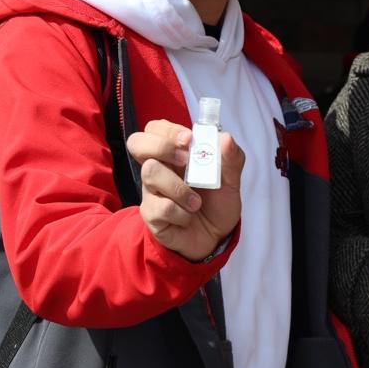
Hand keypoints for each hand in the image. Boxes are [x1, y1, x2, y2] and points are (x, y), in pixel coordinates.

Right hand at [125, 120, 244, 261]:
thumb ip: (231, 159)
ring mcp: (151, 190)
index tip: (189, 139)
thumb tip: (226, 138)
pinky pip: (160, 206)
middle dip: (161, 146)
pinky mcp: (150, 213)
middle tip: (185, 160)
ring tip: (196, 203)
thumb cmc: (217, 204)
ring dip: (179, 188)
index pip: (156, 129)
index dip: (168, 130)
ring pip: (150, 172)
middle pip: (137, 142)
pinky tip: (187, 218)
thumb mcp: (231, 181)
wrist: (215, 239)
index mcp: (176, 153)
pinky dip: (181, 214)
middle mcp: (159, 167)